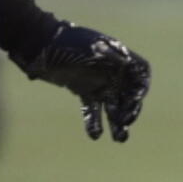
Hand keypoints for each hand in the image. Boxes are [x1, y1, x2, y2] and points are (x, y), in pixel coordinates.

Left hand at [21, 22, 150, 141]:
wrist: (41, 44)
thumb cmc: (68, 42)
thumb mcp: (92, 47)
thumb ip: (110, 56)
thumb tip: (127, 64)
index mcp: (119, 59)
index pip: (141, 75)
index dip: (141, 89)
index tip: (135, 100)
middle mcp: (113, 72)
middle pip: (130, 95)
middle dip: (131, 110)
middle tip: (125, 122)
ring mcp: (99, 82)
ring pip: (114, 106)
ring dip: (117, 122)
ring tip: (119, 139)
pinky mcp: (83, 90)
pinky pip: (93, 109)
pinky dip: (94, 122)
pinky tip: (95, 135)